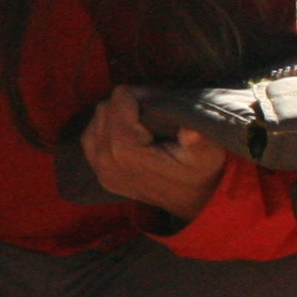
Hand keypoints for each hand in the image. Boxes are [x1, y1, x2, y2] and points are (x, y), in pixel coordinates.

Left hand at [83, 85, 222, 218]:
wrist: (194, 201)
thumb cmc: (200, 172)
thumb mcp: (207, 155)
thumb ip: (198, 142)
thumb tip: (190, 131)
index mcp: (127, 151)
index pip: (119, 99)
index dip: (140, 95)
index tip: (157, 104)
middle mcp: (106, 161)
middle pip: (105, 108)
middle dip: (127, 104)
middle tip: (151, 112)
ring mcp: (100, 170)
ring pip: (96, 119)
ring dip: (116, 116)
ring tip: (140, 123)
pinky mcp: (100, 175)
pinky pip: (90, 138)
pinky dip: (105, 130)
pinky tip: (127, 134)